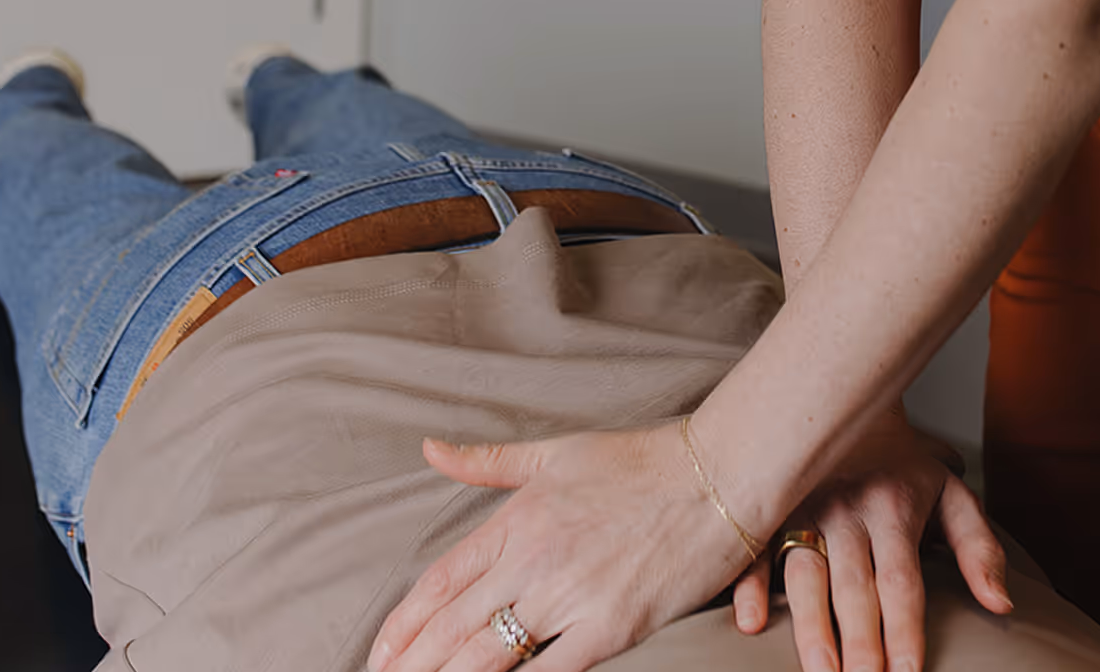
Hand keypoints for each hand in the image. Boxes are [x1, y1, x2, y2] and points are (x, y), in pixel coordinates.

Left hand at [368, 425, 755, 671]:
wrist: (718, 474)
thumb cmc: (642, 460)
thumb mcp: (557, 451)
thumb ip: (489, 461)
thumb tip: (431, 450)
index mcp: (519, 517)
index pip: (442, 579)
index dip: (404, 624)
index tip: (381, 653)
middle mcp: (535, 557)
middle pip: (454, 626)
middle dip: (414, 665)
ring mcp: (572, 595)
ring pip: (489, 656)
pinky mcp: (611, 627)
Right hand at [730, 411, 1010, 671]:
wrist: (848, 400)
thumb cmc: (904, 466)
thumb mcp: (952, 495)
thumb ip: (979, 549)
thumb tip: (1002, 604)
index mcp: (893, 507)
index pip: (901, 581)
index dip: (905, 631)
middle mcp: (847, 510)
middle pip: (854, 586)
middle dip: (859, 643)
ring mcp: (803, 507)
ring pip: (806, 574)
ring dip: (810, 627)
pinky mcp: (770, 507)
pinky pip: (754, 548)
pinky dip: (750, 583)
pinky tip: (752, 622)